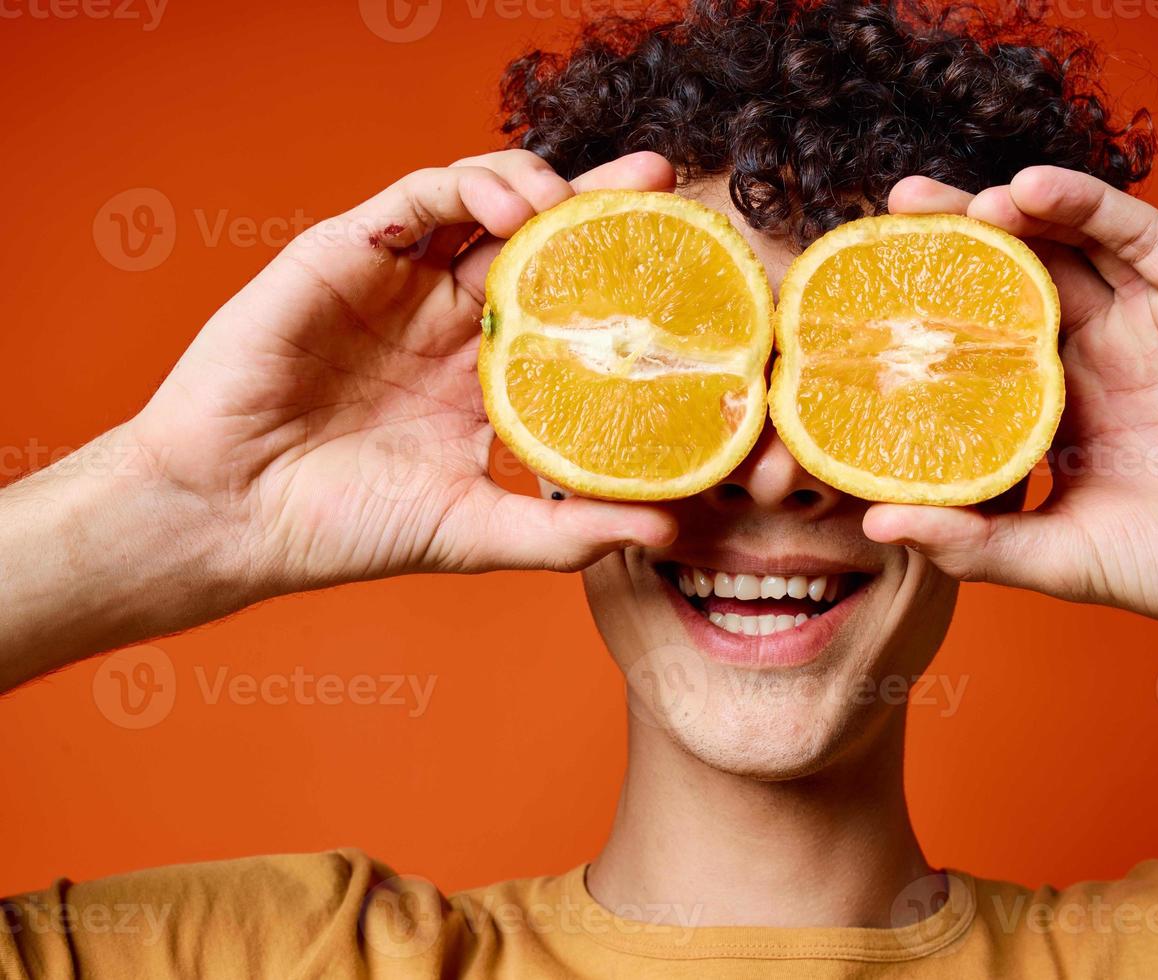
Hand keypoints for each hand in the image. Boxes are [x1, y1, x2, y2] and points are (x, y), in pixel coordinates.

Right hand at [127, 150, 677, 597]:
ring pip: (484, 202)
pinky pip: (417, 200)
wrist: (232, 515)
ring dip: (539, 188)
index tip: (693, 269)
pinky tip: (509, 207)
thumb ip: (566, 531)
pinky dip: (467, 187)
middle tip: (662, 181)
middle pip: (543, 243)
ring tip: (576, 205)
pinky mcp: (346, 253)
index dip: (628, 282)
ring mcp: (400, 283)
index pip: (573, 311)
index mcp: (487, 378)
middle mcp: (451, 321)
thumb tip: (668, 530)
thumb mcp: (473, 531)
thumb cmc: (344, 528)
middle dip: (603, 205)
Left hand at [865, 166, 1157, 656]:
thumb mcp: (1063, 559)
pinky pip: (1138, 235)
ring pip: (1067, 244)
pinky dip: (1084, 204)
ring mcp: (1148, 322)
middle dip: (952, 247)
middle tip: (891, 217)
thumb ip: (973, 543)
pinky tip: (1028, 192)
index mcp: (1055, 411)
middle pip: (1010, 280)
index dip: (923, 318)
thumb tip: (873, 525)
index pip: (974, 346)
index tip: (859, 301)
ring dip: (1007, 214)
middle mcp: (1095, 356)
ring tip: (951, 204)